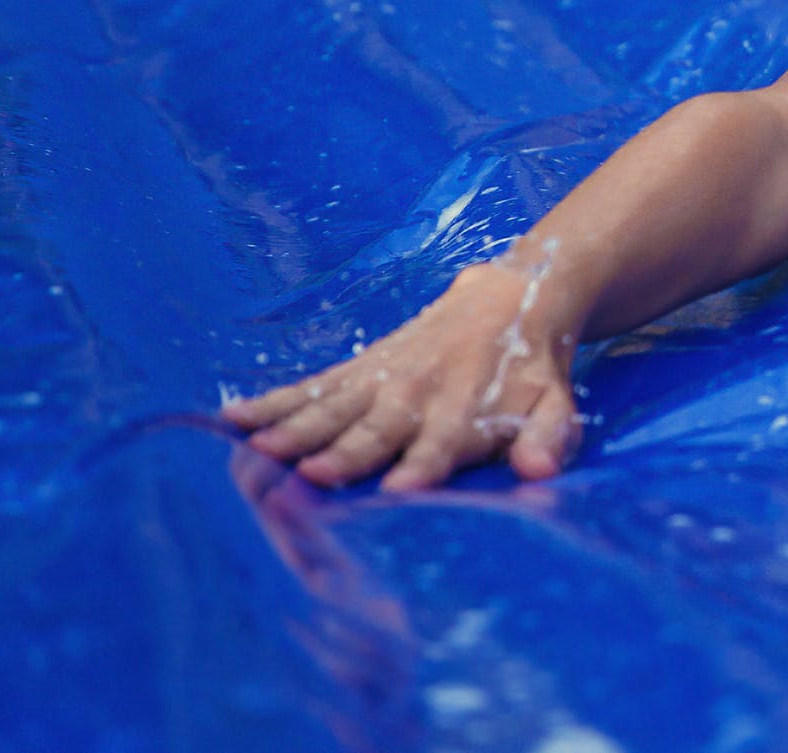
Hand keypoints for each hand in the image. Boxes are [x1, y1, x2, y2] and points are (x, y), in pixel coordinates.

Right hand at [220, 256, 583, 490]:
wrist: (506, 299)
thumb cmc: (529, 371)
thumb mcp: (555, 404)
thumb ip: (551, 437)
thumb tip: (543, 470)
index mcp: (464, 413)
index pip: (442, 445)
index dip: (423, 466)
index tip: (401, 488)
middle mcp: (415, 397)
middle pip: (375, 430)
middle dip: (345, 452)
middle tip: (311, 472)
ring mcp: (380, 380)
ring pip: (331, 408)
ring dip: (295, 429)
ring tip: (257, 449)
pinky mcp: (356, 369)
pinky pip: (309, 388)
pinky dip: (272, 402)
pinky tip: (233, 419)